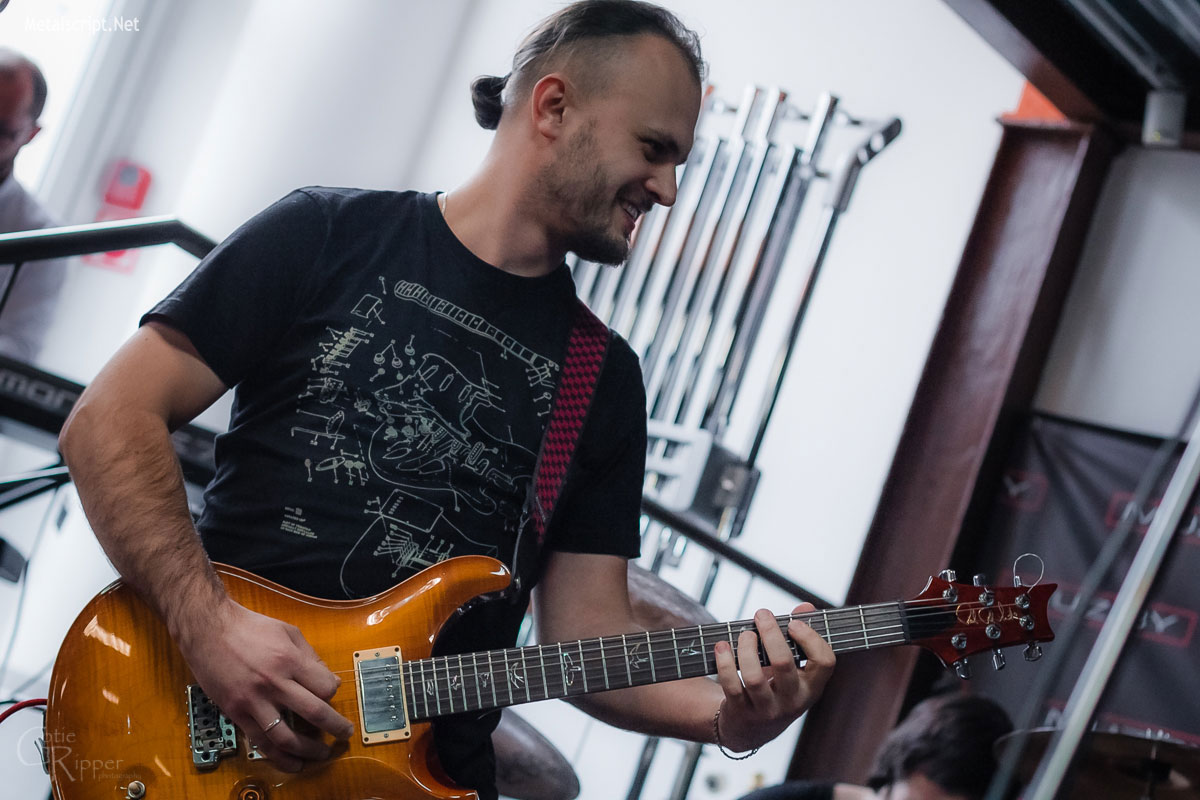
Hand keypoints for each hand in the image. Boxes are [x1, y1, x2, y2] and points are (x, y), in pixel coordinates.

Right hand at [176, 599, 354, 770]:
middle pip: (314, 713)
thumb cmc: (248, 627)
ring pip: (286, 736)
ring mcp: (253, 701)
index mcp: (289, 660)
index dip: (333, 693)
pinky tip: (292, 762)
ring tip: (321, 754)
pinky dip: (278, 757)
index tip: (331, 693)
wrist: (208, 630)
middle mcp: (274, 682)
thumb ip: (310, 656)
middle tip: (345, 734)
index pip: (325, 687)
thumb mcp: (287, 631)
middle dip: (335, 727)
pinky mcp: (236, 712)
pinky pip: (260, 741)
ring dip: (309, 750)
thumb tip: (329, 679)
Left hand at [712, 602, 834, 751]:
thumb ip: (799, 636)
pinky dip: (724, 662)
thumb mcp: (793, 669)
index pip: (825, 662)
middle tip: (762, 614)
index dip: (811, 638)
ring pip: (754, 676)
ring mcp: (766, 709)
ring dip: (746, 648)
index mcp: (812, 687)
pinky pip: (731, 685)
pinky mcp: (741, 712)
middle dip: (770, 634)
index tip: (793, 622)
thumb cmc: (775, 687)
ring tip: (745, 633)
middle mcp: (792, 701)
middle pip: (784, 664)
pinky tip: (722, 647)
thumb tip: (805, 607)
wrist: (750, 729)